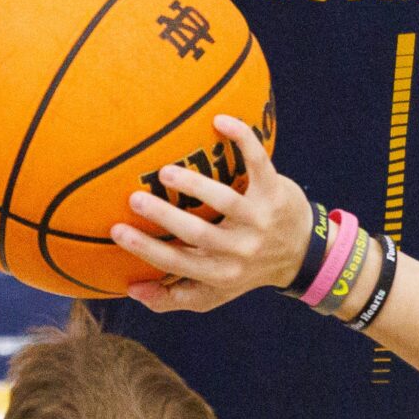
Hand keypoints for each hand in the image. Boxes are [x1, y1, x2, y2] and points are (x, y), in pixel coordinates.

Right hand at [109, 114, 313, 312]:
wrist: (302, 252)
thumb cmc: (245, 269)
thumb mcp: (214, 293)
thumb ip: (173, 298)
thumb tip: (131, 290)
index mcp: (221, 273)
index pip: (178, 263)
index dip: (146, 249)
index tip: (116, 230)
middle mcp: (241, 249)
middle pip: (197, 234)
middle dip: (164, 217)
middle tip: (134, 197)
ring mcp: (260, 219)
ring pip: (226, 200)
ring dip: (195, 185)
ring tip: (165, 172)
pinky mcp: (275, 191)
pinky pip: (258, 162)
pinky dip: (242, 139)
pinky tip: (220, 120)